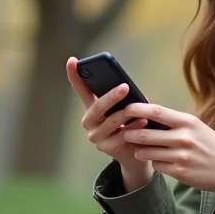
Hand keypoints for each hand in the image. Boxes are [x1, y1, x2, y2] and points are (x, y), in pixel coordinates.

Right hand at [66, 58, 153, 179]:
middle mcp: (90, 121)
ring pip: (110, 122)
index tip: (72, 60)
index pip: (80, 89)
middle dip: (111, 97)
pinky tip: (143, 122)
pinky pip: (120, 136)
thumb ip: (123, 98)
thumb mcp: (126, 108)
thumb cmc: (130, 125)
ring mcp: (96, 136)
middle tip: (124, 87)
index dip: (74, 75)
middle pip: (97, 107)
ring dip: (126, 114)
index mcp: (92, 108)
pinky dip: (133, 128)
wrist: (135, 152)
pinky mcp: (106, 148)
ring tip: (139, 108)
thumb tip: (128, 88)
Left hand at [121, 102, 214, 200]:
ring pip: (146, 152)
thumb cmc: (213, 146)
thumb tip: (148, 115)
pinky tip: (160, 160)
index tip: (126, 109)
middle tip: (126, 133)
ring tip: (140, 148)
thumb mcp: (197, 127)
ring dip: (140, 150)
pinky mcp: (179, 172)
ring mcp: (181, 156)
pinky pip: (156, 166)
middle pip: (145, 134)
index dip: (136, 109)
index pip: (155, 112)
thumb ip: (175, 122)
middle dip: (130, 134)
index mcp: (188, 122)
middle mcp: (183, 138)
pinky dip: (155, 163)